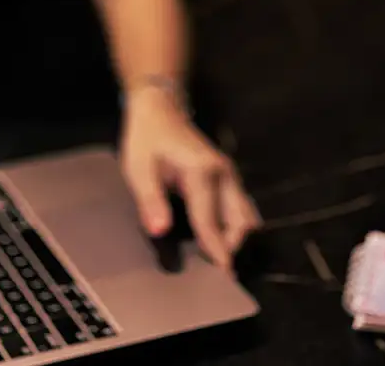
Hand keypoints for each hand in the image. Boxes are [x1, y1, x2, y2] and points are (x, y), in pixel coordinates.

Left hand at [118, 88, 259, 268]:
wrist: (159, 110)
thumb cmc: (146, 139)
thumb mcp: (138, 168)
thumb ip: (150, 200)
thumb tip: (159, 231)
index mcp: (202, 171)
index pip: (210, 220)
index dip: (215, 249)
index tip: (223, 275)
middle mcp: (223, 173)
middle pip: (240, 221)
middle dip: (231, 246)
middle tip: (215, 271)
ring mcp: (229, 174)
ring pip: (246, 214)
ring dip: (235, 236)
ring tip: (217, 257)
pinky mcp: (228, 176)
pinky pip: (240, 207)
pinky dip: (233, 225)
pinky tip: (217, 237)